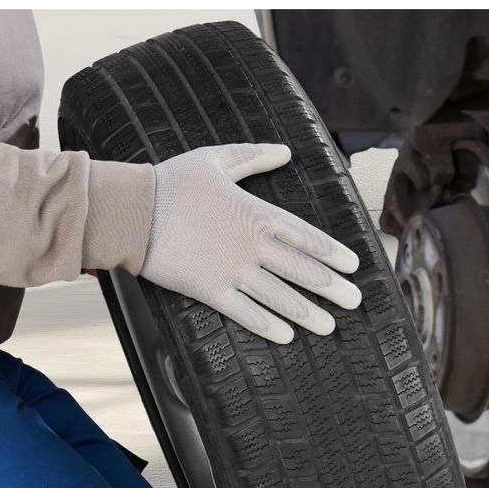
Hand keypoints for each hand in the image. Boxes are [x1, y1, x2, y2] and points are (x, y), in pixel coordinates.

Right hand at [138, 143, 360, 343]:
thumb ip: (253, 156)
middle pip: (302, 270)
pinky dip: (268, 326)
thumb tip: (284, 151)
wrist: (134, 211)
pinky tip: (286, 336)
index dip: (333, 253)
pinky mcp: (211, 290)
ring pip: (280, 296)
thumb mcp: (215, 159)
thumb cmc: (171, 182)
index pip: (307, 236)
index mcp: (257, 213)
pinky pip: (246, 313)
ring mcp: (233, 270)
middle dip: (332, 288)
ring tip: (329, 326)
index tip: (353, 266)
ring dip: (308, 313)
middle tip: (354, 302)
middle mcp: (252, 245)